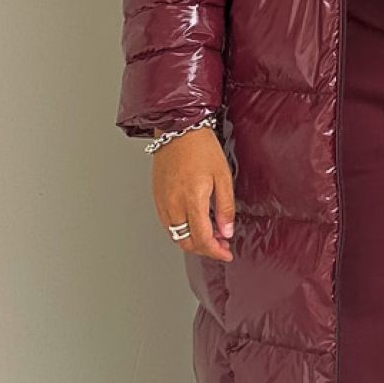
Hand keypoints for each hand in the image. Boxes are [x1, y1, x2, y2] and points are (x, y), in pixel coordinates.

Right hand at [152, 131, 235, 263]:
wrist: (178, 129)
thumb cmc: (201, 148)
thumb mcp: (223, 176)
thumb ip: (225, 207)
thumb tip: (226, 231)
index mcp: (191, 200)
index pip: (202, 238)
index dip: (215, 251)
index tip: (226, 253)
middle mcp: (173, 204)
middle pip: (186, 242)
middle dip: (204, 249)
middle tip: (220, 243)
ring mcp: (162, 201)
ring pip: (175, 235)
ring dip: (192, 240)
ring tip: (210, 232)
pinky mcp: (157, 197)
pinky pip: (167, 223)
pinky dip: (181, 230)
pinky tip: (193, 222)